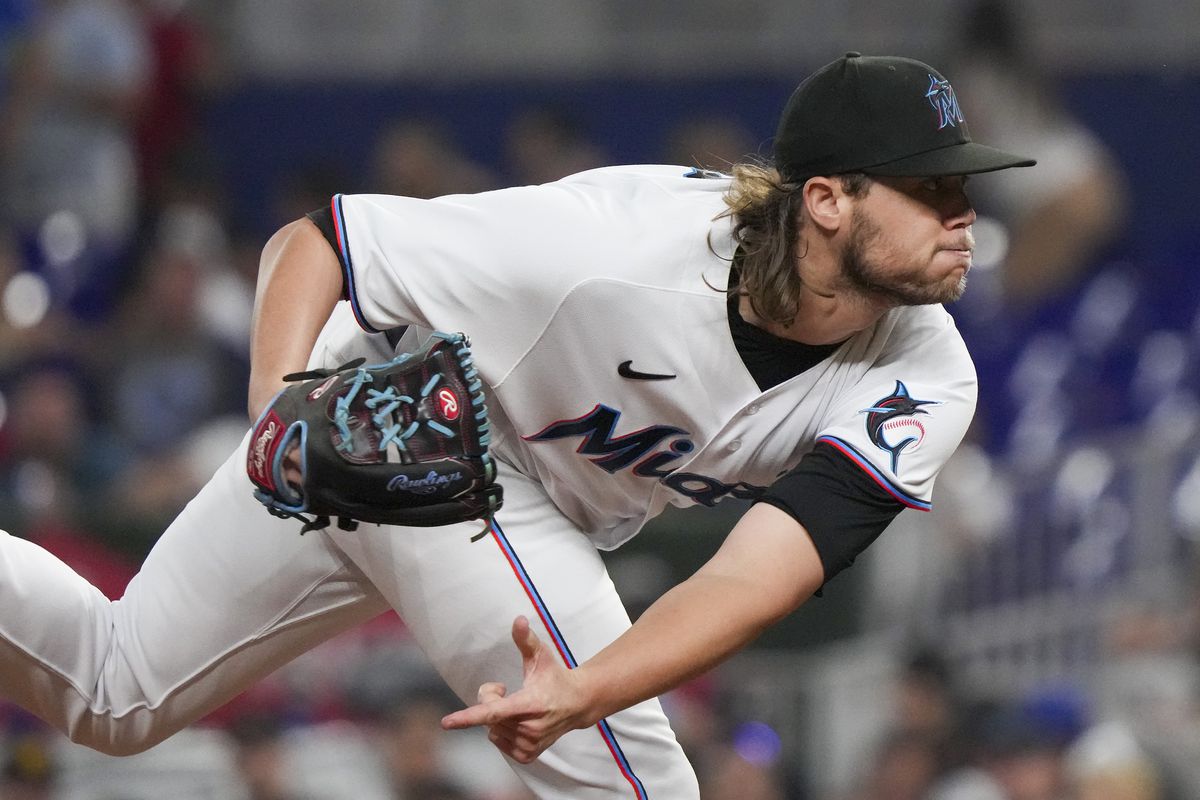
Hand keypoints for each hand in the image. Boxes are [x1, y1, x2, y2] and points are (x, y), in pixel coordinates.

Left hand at [441, 616, 592, 763]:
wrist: (577, 704)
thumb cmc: (555, 677)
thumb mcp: (541, 655)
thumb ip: (526, 639)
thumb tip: (518, 619)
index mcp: (530, 703)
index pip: (494, 711)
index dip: (468, 716)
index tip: (446, 722)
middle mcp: (530, 728)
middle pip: (488, 716)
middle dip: (491, 699)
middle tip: (506, 688)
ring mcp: (529, 744)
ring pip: (491, 729)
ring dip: (496, 716)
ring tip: (517, 706)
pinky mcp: (527, 754)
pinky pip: (496, 741)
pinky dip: (500, 730)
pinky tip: (518, 721)